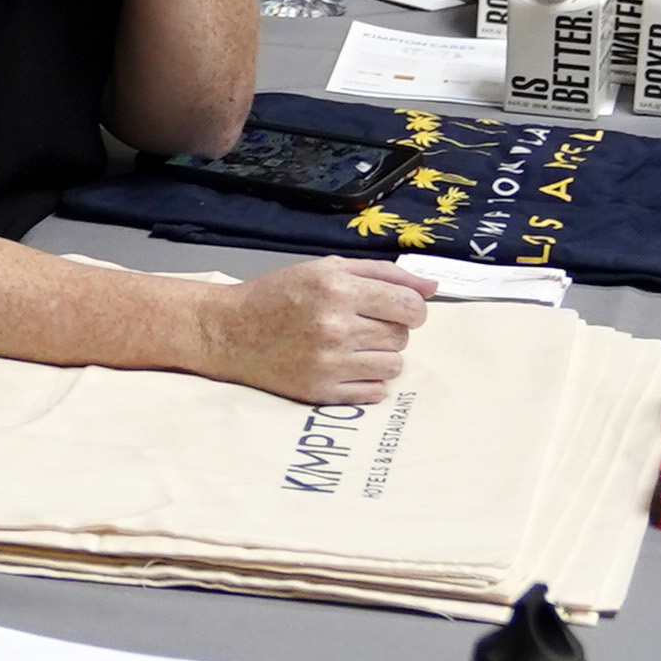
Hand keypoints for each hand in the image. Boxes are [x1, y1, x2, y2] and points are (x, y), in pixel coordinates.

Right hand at [191, 260, 425, 405]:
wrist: (229, 331)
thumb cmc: (278, 296)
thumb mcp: (326, 269)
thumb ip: (382, 273)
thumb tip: (431, 287)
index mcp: (338, 289)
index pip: (410, 306)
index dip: (413, 309)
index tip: (399, 311)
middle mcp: (335, 326)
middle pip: (402, 336)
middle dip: (389, 329)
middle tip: (361, 325)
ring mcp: (329, 363)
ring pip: (394, 365)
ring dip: (380, 356)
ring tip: (353, 346)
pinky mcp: (321, 391)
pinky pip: (375, 392)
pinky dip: (367, 381)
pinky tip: (344, 366)